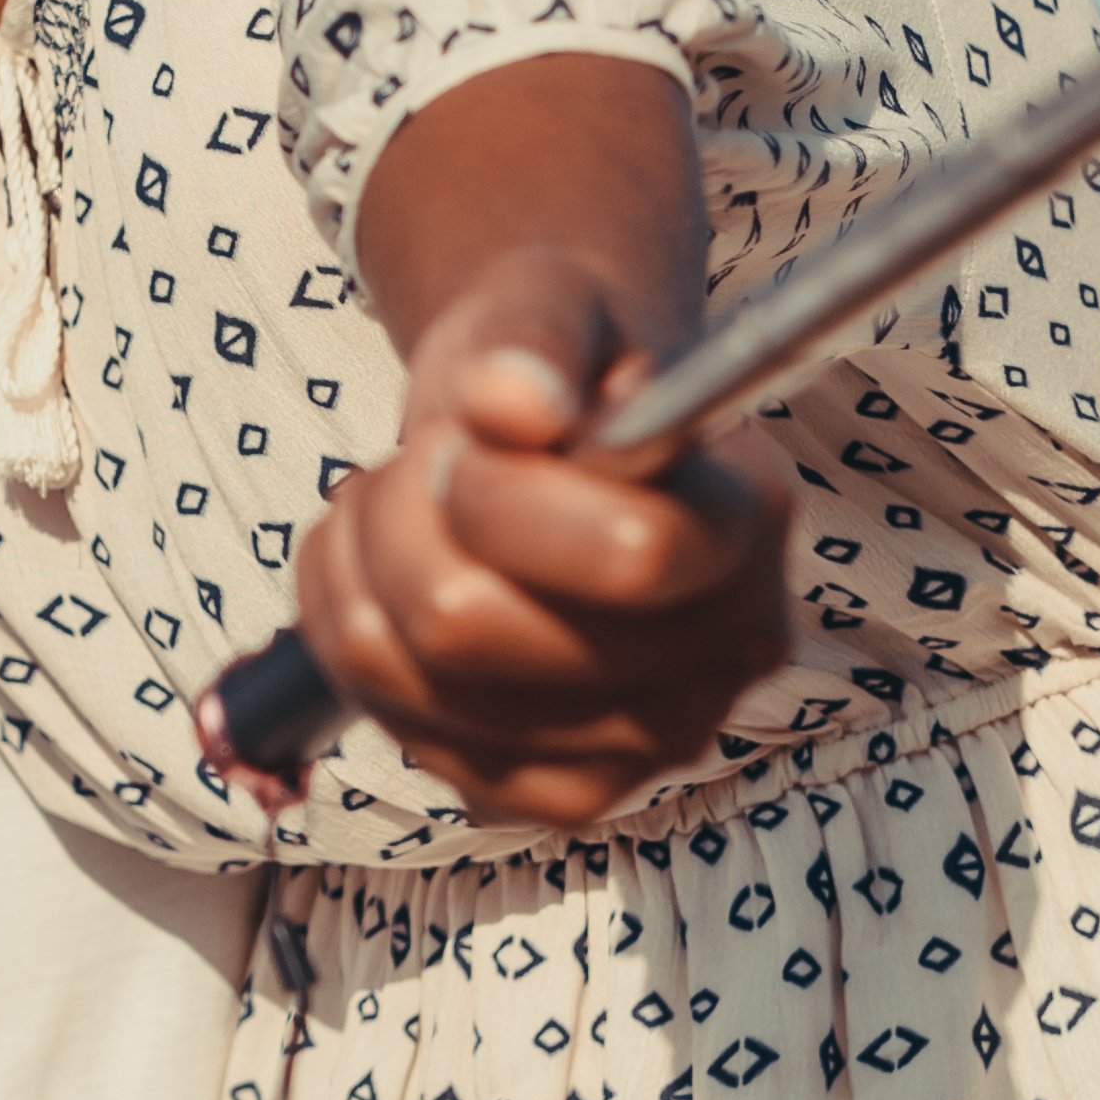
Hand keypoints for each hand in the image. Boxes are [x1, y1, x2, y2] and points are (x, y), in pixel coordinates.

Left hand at [283, 249, 798, 833]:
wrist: (549, 447)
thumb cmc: (556, 372)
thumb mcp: (546, 304)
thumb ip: (533, 335)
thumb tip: (512, 404)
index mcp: (749, 519)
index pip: (627, 555)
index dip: (500, 493)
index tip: (470, 433)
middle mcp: (724, 654)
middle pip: (473, 626)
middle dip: (401, 517)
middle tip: (421, 461)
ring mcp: (647, 742)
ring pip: (415, 679)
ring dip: (361, 567)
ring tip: (397, 505)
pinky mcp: (561, 795)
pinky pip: (400, 729)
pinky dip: (351, 634)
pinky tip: (385, 577)